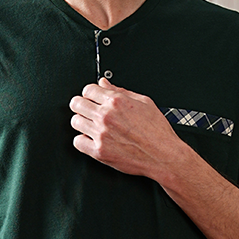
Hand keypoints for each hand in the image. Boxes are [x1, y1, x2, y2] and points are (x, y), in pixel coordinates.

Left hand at [68, 78, 184, 180]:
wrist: (163, 155)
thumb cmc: (157, 131)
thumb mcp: (144, 102)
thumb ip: (120, 91)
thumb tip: (104, 84)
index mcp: (116, 101)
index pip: (88, 89)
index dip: (89, 93)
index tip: (91, 98)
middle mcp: (106, 116)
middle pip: (76, 104)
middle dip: (81, 105)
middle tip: (86, 110)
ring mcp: (101, 134)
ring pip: (75, 121)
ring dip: (81, 122)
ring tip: (90, 125)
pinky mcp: (100, 152)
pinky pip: (77, 142)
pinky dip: (82, 140)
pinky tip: (91, 139)